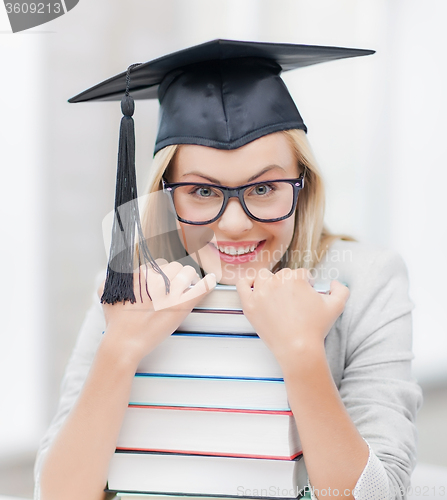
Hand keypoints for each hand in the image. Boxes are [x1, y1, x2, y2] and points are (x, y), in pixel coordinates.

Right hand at [98, 259, 215, 363]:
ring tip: (189, 285)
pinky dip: (209, 282)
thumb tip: (118, 269)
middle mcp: (156, 279)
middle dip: (176, 274)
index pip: (159, 264)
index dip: (162, 272)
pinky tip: (212, 279)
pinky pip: (201, 287)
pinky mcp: (182, 305)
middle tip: (176, 285)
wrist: (124, 342)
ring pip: (188, 273)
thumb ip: (111, 278)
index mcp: (141, 274)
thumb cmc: (116, 321)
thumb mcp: (106, 293)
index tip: (163, 280)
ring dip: (189, 278)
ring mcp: (170, 291)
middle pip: (175, 266)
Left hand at [236, 268, 348, 363]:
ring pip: (263, 277)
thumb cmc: (316, 328)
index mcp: (295, 277)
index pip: (301, 274)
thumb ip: (341, 289)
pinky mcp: (249, 304)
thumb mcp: (337, 306)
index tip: (306, 299)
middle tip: (293, 303)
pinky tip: (254, 288)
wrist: (299, 349)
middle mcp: (276, 281)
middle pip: (282, 275)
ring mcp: (260, 292)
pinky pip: (242, 285)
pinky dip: (246, 283)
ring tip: (276, 296)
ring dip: (270, 282)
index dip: (306, 285)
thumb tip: (334, 281)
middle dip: (289, 286)